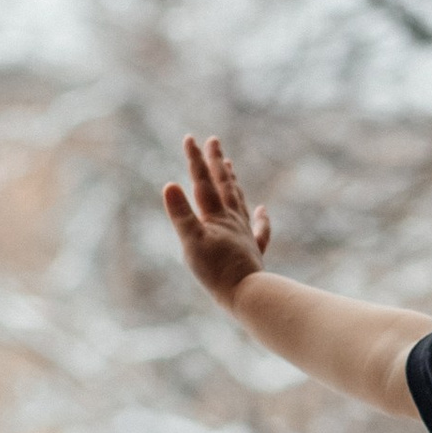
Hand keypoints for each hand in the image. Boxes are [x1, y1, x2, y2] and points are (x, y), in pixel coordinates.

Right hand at [163, 134, 270, 309]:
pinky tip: (262, 210)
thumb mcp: (191, 243)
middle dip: (216, 162)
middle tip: (214, 141)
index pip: (203, 182)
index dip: (195, 160)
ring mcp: (244, 234)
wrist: (248, 295)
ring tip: (230, 166)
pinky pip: (259, 231)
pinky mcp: (253, 251)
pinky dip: (260, 219)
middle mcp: (233, 220)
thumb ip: (181, 214)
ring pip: (239, 202)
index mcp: (216, 217)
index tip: (190, 138)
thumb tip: (169, 184)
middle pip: (224, 186)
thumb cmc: (216, 271)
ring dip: (232, 183)